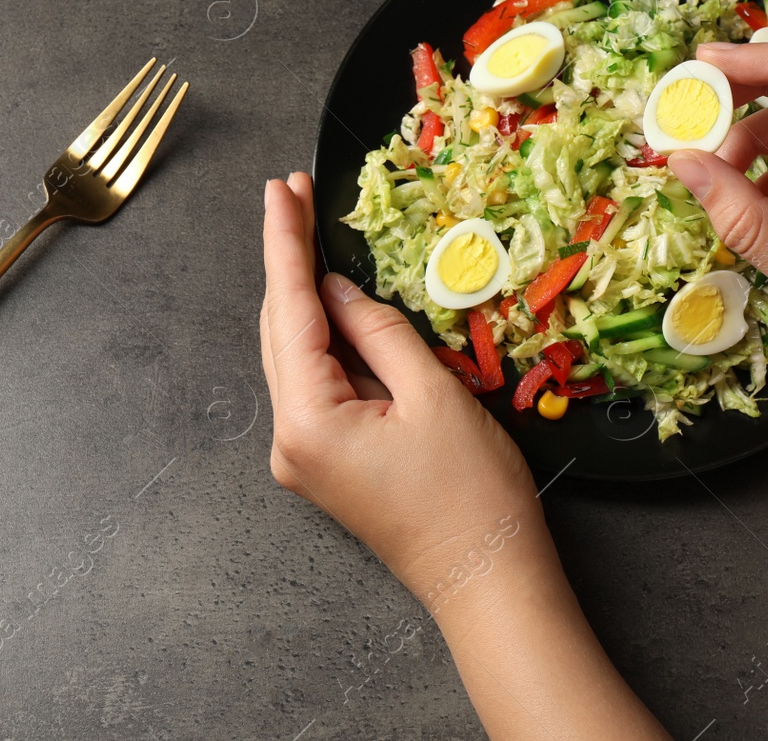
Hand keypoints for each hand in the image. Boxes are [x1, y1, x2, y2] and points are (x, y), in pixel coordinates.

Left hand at [260, 173, 542, 598]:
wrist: (487, 578)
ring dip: (306, 298)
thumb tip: (336, 290)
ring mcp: (302, 456)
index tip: (280, 189)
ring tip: (313, 234)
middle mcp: (289, 439)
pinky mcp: (325, 462)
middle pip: (280, 330)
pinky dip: (326, 340)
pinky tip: (338, 305)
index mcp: (307, 420)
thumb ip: (378, 331)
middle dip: (289, 262)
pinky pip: (316, 384)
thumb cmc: (472, 494)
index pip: (289, 310)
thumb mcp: (433, 394)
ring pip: (296, 356)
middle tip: (296, 194)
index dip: (285, 243)